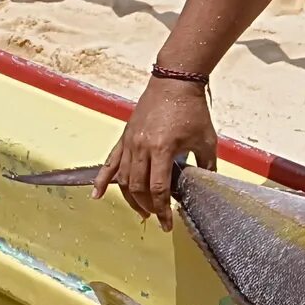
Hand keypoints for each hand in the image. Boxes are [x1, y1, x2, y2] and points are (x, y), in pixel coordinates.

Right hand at [91, 78, 216, 231]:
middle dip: (147, 207)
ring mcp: (130, 142)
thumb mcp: (206, 140)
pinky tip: (96, 194)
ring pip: (123, 178)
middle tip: (157, 217)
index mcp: (162, 148)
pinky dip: (102, 180)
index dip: (163, 209)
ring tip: (141, 211)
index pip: (158, 188)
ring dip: (130, 198)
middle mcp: (141, 147)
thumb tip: (208, 186)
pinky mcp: (125, 137)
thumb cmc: (191, 108)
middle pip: (138, 187)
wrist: (175, 81)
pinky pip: (110, 162)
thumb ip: (206, 165)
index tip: (167, 223)